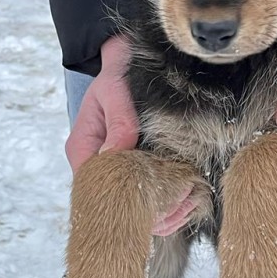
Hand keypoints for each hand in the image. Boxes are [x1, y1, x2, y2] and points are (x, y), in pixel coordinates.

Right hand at [65, 35, 193, 235]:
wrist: (122, 66)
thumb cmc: (116, 78)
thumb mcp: (113, 92)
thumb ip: (119, 120)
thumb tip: (117, 152)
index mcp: (85, 150)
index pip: (95, 186)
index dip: (124, 199)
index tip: (155, 198)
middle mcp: (97, 166)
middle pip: (118, 203)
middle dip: (149, 210)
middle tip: (182, 203)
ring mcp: (114, 170)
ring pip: (134, 205)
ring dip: (162, 211)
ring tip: (191, 203)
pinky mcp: (132, 169)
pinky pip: (146, 195)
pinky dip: (167, 203)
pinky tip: (190, 203)